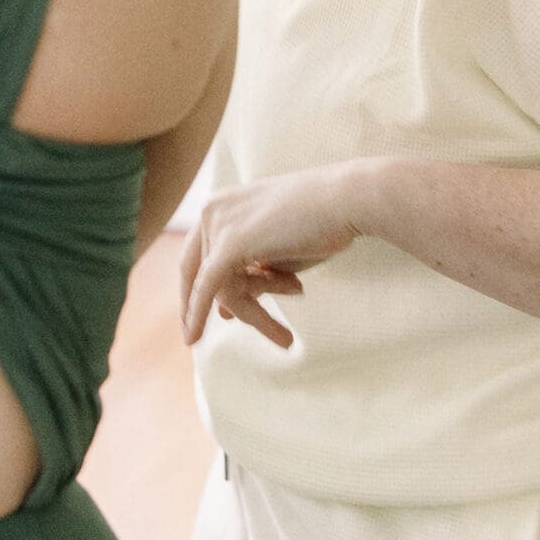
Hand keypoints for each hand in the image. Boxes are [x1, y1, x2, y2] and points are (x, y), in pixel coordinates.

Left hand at [179, 164, 362, 348]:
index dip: (199, 287)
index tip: (219, 316)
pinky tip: (192, 339)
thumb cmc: (323, 224)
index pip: (199, 255)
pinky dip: (197, 315)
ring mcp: (218, 223)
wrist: (347, 200)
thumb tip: (224, 313)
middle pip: (209, 275)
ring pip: (220, 288)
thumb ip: (251, 276)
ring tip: (285, 334)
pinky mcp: (229, 243)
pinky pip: (207, 288)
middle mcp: (212, 209)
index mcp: (222, 204)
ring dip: (255, 314)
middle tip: (275, 333)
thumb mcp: (278, 253)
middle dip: (245, 305)